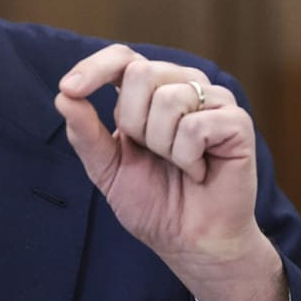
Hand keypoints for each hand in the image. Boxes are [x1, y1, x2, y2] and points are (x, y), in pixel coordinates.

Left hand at [54, 44, 285, 300]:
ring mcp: (214, 100)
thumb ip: (85, 133)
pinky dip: (187, 158)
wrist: (189, 242)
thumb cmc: (154, 203)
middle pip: (141, 73)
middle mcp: (182, 85)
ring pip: (168, 98)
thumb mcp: (107, 168)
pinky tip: (199, 172)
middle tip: (152, 154)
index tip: (69, 88)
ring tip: (178, 165)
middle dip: (133, 123)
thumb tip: (64, 96)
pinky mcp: (236, 122)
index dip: (94, 67)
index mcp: (150, 91)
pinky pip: (196, 126)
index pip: (121, 58)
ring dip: (162, 146)